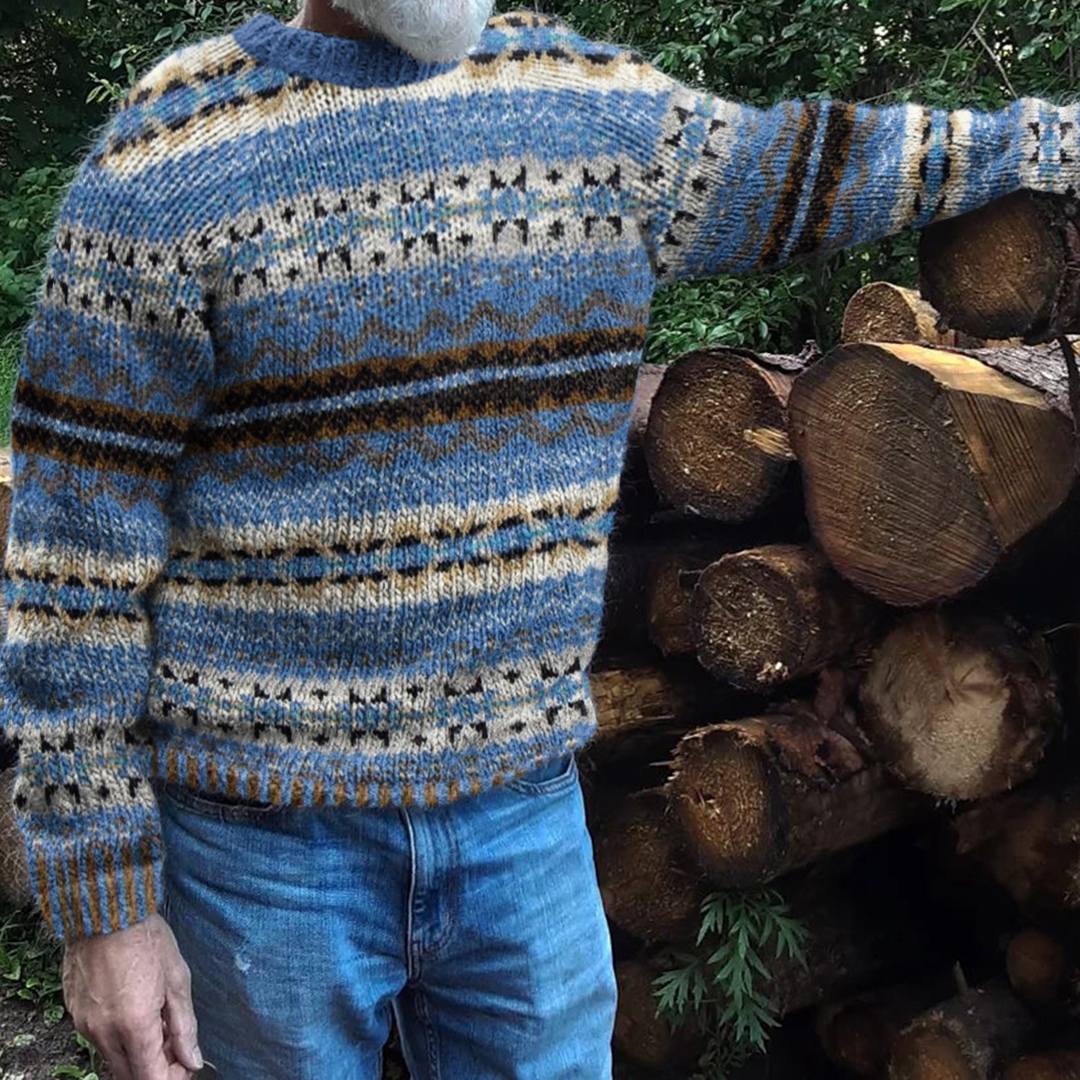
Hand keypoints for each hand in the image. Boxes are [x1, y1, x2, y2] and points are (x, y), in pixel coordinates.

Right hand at [62, 911, 203, 1079]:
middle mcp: (103, 1033)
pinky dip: (118, 1036)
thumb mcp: (177, 979)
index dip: (172, 1076)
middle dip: (155, 1066)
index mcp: (133, 1026)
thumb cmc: (146, 938)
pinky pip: (97, 1038)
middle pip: (129, 1074)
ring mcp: (84, 1025)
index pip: (151, 1078)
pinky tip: (134, 1009)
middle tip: (174, 1042)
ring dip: (136, 1052)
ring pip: (112, 1058)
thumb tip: (193, 1059)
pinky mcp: (74, 1013)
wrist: (105, 909)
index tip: (186, 1063)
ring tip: (157, 1019)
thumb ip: (184, 1025)